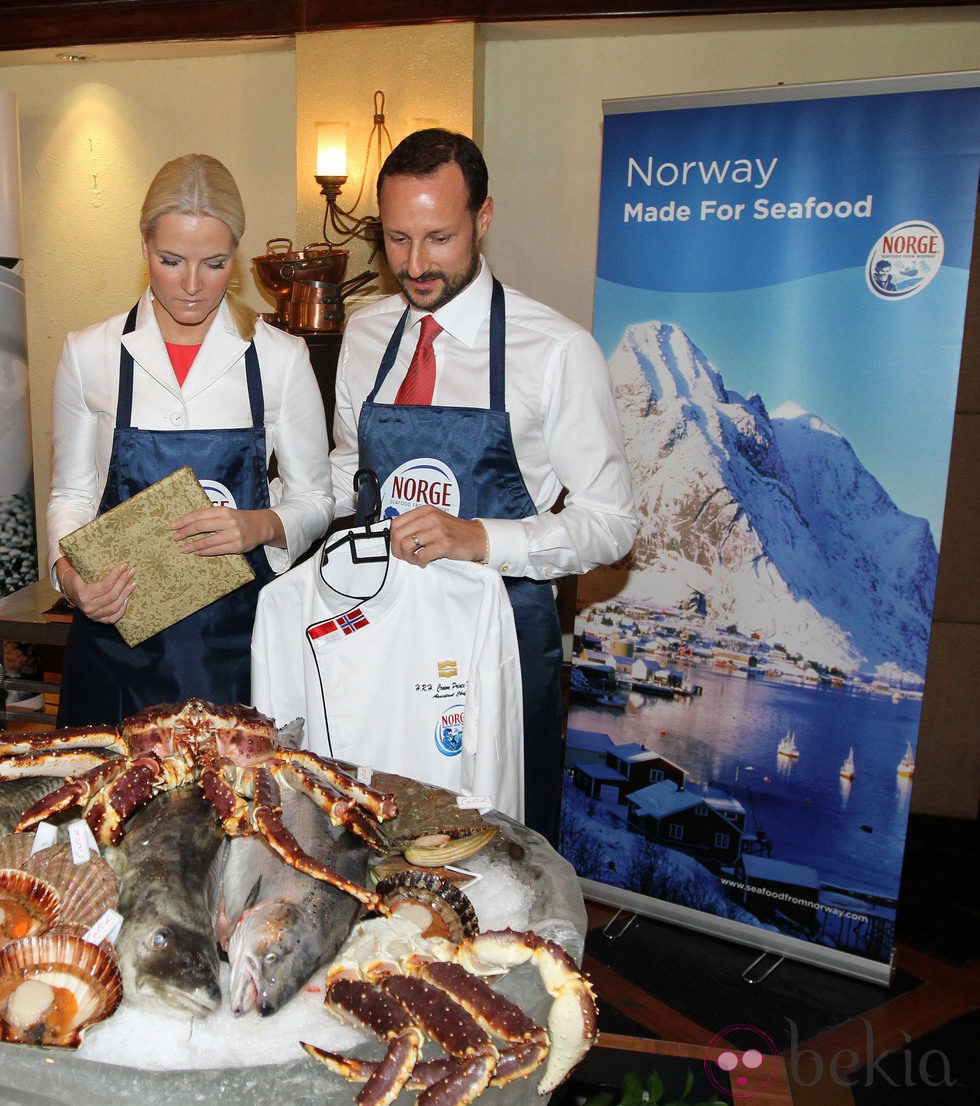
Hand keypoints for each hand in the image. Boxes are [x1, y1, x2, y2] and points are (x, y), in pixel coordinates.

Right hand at [56, 559, 134, 624]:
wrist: (68, 590)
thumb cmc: (75, 576)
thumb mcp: (77, 568)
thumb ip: (87, 560)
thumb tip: (101, 543)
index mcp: (82, 593)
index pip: (104, 585)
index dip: (116, 575)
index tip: (124, 565)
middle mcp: (87, 606)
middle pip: (112, 595)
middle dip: (123, 582)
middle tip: (131, 571)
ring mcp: (92, 615)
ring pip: (115, 606)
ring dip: (126, 594)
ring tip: (132, 583)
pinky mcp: (98, 620)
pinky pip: (113, 617)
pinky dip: (122, 609)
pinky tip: (127, 599)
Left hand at [171, 507, 285, 555]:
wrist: (260, 526)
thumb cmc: (238, 519)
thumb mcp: (226, 513)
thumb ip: (210, 516)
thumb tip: (186, 523)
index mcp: (223, 510)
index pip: (199, 514)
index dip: (184, 520)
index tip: (172, 525)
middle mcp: (228, 521)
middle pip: (201, 527)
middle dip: (185, 532)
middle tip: (174, 537)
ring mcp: (233, 534)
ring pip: (207, 541)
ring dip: (193, 546)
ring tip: (183, 548)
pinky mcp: (237, 546)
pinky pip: (216, 550)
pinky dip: (204, 552)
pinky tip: (196, 552)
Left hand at [389, 506, 488, 566]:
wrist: (477, 538)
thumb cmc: (454, 532)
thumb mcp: (434, 521)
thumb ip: (417, 525)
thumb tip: (396, 537)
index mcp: (425, 510)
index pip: (396, 523)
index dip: (393, 538)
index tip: (398, 546)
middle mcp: (430, 517)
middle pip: (398, 535)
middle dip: (398, 550)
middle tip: (405, 556)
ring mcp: (438, 530)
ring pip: (407, 545)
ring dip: (408, 557)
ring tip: (416, 559)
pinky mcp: (445, 543)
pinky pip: (421, 555)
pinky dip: (420, 562)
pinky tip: (425, 561)